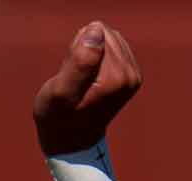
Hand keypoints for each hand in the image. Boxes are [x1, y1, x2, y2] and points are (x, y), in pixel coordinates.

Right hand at [32, 20, 142, 155]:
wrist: (70, 140)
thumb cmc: (58, 117)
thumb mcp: (60, 91)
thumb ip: (79, 61)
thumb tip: (96, 30)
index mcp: (116, 78)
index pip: (97, 34)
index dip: (76, 49)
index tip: (71, 75)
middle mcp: (130, 75)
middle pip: (106, 34)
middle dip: (84, 51)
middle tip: (75, 79)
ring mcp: (133, 75)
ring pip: (109, 39)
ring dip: (89, 55)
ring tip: (81, 80)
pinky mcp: (131, 74)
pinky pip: (113, 47)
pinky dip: (97, 59)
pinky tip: (89, 79)